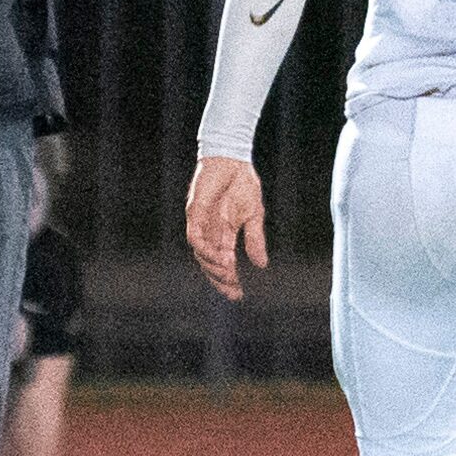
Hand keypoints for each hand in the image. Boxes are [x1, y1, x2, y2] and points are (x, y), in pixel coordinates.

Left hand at [185, 155, 268, 300]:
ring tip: (229, 274)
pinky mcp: (194, 213)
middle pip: (209, 263)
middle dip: (220, 280)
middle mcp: (210, 232)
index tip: (239, 295)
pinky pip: (195, 237)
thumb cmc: (242, 184)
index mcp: (224, 234)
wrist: (233, 159)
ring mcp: (200, 223)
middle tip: (233, 291)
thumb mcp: (254, 215)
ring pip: (200, 254)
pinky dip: (205, 250)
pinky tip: (219, 257)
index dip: (228, 279)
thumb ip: (255, 239)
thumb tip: (262, 265)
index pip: (223, 262)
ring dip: (212, 267)